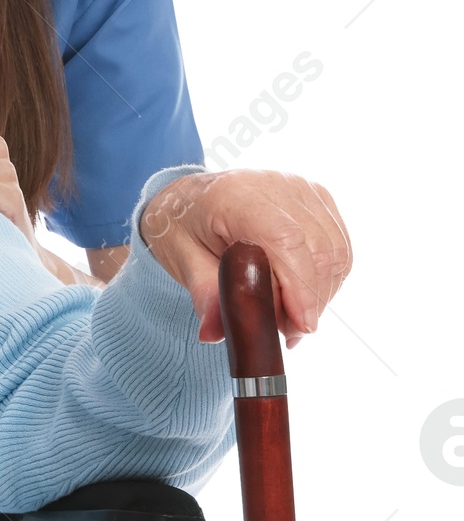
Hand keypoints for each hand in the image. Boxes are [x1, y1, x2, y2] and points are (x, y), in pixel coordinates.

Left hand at [138, 170, 351, 345]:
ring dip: (319, 294)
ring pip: (335, 253)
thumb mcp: (181, 261)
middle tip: (285, 333)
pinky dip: (326, 280)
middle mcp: (277, 186)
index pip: (285, 239)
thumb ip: (205, 295)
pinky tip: (301, 298)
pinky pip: (339, 249)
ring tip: (288, 319)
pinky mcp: (319, 201)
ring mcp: (303, 190)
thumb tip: (214, 334)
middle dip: (308, 301)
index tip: (300, 327)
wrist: (189, 198)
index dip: (300, 288)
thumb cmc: (183, 226)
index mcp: (237, 195)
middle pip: (317, 250)